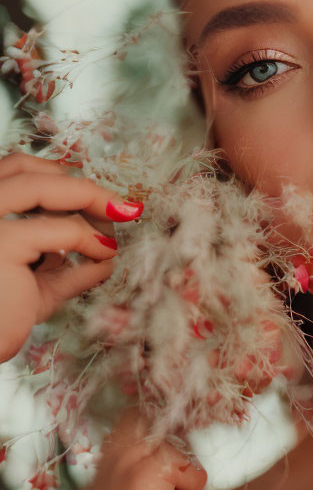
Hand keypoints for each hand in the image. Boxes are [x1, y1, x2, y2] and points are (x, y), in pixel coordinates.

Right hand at [0, 152, 143, 362]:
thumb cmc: (0, 320)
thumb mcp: (36, 282)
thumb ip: (62, 262)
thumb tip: (104, 254)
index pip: (11, 170)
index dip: (51, 172)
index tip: (86, 187)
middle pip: (24, 170)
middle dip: (77, 182)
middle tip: (119, 202)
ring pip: (42, 187)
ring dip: (90, 196)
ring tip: (122, 214)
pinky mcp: (3, 245)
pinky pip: (62, 231)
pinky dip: (91, 239)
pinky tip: (105, 253)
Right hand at [54, 407, 206, 489]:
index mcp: (96, 485)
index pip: (124, 437)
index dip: (150, 439)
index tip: (172, 457)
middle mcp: (105, 471)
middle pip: (137, 421)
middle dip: (166, 433)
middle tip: (183, 465)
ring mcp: (121, 471)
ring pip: (161, 433)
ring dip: (181, 456)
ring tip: (184, 487)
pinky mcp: (142, 480)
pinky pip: (179, 458)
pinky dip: (191, 477)